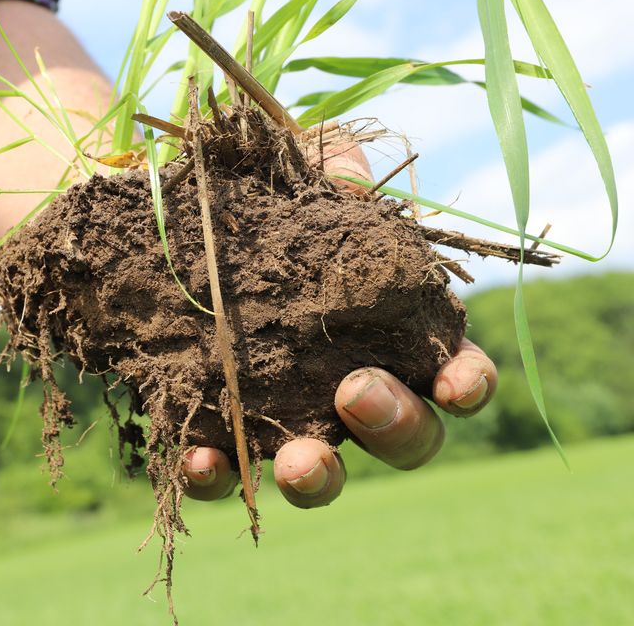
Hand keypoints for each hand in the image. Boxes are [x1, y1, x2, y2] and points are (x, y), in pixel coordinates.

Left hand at [181, 138, 497, 505]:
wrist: (180, 223)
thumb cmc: (264, 200)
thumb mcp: (308, 170)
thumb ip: (343, 173)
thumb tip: (349, 183)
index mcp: (394, 333)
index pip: (451, 372)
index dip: (467, 385)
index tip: (457, 384)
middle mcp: (351, 389)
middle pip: (403, 437)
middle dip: (394, 427)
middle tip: (357, 392)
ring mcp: (288, 419)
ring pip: (322, 472)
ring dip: (317, 476)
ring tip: (298, 464)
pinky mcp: (218, 433)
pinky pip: (223, 473)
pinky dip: (216, 476)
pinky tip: (201, 458)